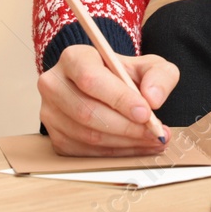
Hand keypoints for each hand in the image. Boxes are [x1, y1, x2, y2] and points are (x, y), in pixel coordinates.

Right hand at [38, 44, 178, 155]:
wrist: (108, 87)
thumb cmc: (125, 74)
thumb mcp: (149, 65)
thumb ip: (159, 75)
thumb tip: (153, 99)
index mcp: (74, 58)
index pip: (91, 79)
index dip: (119, 98)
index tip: (145, 112)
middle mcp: (54, 84)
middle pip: (87, 112)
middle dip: (126, 126)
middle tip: (155, 132)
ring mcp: (51, 113)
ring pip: (86, 136)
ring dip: (124, 143)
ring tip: (152, 140)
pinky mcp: (56, 138)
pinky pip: (85, 152)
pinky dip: (116, 153)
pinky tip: (137, 147)